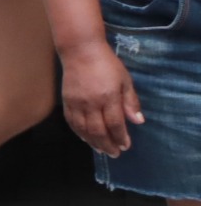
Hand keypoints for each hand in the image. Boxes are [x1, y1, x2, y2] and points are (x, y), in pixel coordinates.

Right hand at [60, 40, 142, 156]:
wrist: (81, 51)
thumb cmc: (107, 64)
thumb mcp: (125, 80)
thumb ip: (131, 102)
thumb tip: (138, 122)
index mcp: (108, 97)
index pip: (115, 123)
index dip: (121, 137)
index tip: (126, 146)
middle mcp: (91, 103)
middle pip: (98, 130)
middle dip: (107, 144)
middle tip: (114, 154)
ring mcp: (77, 103)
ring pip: (83, 129)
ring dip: (93, 142)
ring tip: (101, 149)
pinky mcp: (66, 101)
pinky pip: (71, 122)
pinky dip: (78, 133)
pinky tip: (85, 138)